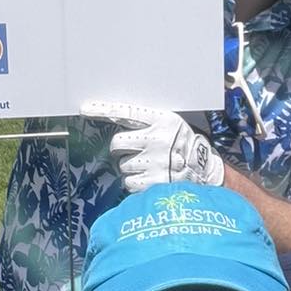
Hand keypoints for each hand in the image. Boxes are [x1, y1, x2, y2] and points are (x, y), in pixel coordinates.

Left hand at [80, 101, 224, 191]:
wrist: (206, 171)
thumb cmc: (183, 146)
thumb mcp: (171, 126)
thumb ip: (148, 123)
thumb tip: (116, 121)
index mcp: (163, 120)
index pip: (128, 112)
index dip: (104, 110)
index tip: (85, 108)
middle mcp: (158, 139)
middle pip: (117, 142)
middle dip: (120, 149)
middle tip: (133, 151)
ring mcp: (156, 161)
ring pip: (122, 165)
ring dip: (131, 167)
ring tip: (151, 166)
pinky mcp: (155, 181)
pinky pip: (129, 182)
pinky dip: (136, 182)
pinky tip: (152, 177)